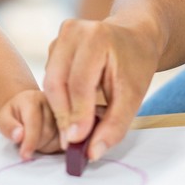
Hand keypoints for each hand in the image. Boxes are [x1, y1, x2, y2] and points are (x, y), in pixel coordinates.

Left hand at [0, 89, 59, 159]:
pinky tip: (46, 141)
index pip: (34, 122)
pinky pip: (65, 140)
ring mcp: (63, 110)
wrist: (26, 107)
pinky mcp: (69, 120)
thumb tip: (19, 136)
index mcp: (32, 99)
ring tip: (35, 140)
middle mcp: (51, 102)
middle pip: (48, 131)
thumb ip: (8, 127)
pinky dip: (54, 146)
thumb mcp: (3, 119)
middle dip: (36, 144)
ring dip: (46, 145)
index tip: (25, 155)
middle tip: (26, 144)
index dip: (30, 141)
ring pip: (59, 137)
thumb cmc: (15, 114)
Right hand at [43, 18, 161, 163]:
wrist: (134, 36)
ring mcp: (61, 36)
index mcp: (95, 37)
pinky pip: (50, 78)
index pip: (79, 84)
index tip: (77, 141)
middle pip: (57, 83)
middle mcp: (73, 31)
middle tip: (72, 141)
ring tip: (76, 127)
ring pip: (50, 82)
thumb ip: (114, 126)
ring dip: (60, 108)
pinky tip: (75, 107)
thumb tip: (91, 153)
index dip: (77, 115)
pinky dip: (60, 98)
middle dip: (63, 116)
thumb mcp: (134, 95)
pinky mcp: (55, 44)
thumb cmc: (135, 63)